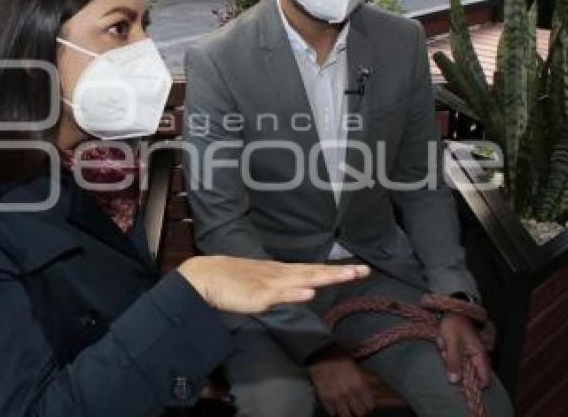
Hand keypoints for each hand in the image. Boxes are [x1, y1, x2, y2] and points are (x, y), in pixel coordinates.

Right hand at [176, 256, 369, 313]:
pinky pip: (279, 295)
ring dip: (325, 277)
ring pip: (302, 280)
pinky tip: (310, 291)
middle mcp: (279, 275)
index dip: (335, 270)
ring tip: (347, 275)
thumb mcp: (260, 286)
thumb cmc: (230, 281)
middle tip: (364, 271)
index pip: (313, 270)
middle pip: (313, 272)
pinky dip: (295, 292)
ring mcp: (269, 284)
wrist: (204, 276)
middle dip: (339, 273)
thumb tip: (301, 289)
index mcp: (281, 273)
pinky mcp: (257, 296)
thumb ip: (280, 289)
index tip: (358, 270)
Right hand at [309, 349, 374, 416]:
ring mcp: (336, 396)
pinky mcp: (324, 397)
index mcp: (359, 383)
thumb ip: (367, 379)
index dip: (368, 405)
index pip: (370, 405)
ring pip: (346, 415)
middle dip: (359, 410)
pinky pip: (331, 412)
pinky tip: (334, 404)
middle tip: (355, 406)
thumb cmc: (339, 356)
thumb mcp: (356, 366)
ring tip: (344, 407)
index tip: (365, 403)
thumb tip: (376, 390)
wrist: (320, 352)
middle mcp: (349, 392)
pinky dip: (333, 410)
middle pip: (360, 413)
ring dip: (346, 412)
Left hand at [438, 313, 490, 388]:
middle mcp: (478, 356)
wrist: (450, 311)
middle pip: (468, 374)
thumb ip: (454, 363)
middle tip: (446, 353)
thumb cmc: (454, 325)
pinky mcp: (462, 350)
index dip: (474, 385)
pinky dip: (447, 353)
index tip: (459, 384)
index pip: (484, 379)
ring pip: (459, 366)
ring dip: (449, 359)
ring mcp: (470, 353)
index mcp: (480, 355)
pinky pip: (454, 358)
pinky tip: (443, 344)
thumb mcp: (452, 344)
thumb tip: (454, 381)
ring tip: (444, 345)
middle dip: (455, 367)